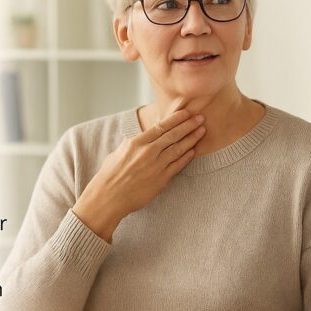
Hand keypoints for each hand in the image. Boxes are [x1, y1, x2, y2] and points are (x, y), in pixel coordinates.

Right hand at [72, 102, 204, 240]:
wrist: (108, 197)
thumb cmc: (110, 175)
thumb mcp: (119, 152)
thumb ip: (132, 144)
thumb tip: (141, 138)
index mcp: (136, 143)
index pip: (161, 126)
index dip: (176, 119)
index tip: (186, 113)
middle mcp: (148, 152)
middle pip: (173, 135)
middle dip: (188, 125)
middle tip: (201, 118)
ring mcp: (156, 166)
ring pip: (179, 148)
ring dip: (192, 139)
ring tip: (202, 131)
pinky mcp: (161, 179)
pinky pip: (178, 165)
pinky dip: (187, 157)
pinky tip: (193, 151)